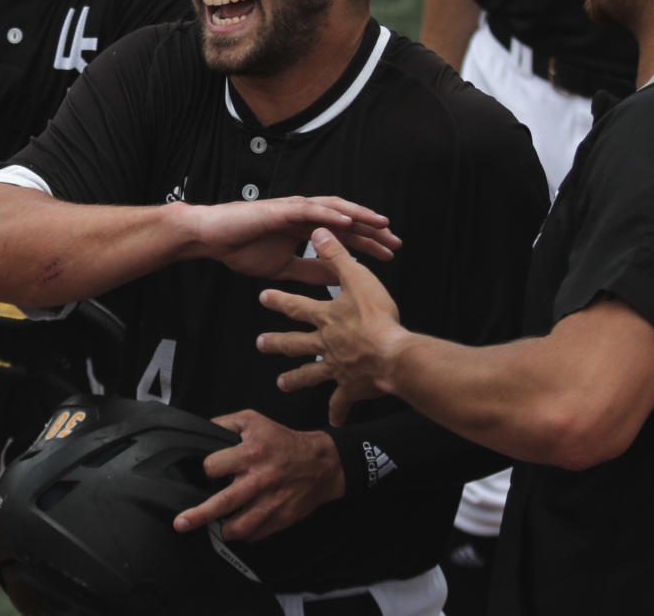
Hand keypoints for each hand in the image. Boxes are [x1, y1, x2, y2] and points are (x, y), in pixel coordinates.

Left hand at [172, 409, 343, 539]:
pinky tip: (239, 526)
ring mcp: (270, 503)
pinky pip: (254, 535)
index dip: (207, 469)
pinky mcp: (280, 519)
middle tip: (180, 523)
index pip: (213, 467)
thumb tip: (202, 432)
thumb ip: (225, 424)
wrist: (321, 464)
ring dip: (223, 529)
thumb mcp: (254, 420)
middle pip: (223, 503)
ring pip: (239, 528)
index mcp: (251, 453)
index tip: (208, 471)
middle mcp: (260, 480)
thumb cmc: (283, 441)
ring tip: (215, 527)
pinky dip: (244, 534)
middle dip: (198, 515)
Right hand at [188, 195, 398, 283]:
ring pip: (335, 209)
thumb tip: (335, 278)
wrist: (213, 239)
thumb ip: (310, 270)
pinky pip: (311, 209)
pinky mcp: (282, 209)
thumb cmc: (243, 248)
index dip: (368, 243)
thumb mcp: (285, 268)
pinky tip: (349, 218)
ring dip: (359, 216)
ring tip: (381, 224)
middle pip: (347, 221)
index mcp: (307, 229)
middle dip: (372, 231)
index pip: (345, 235)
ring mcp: (295, 209)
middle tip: (396, 242)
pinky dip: (331, 213)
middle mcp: (305, 216)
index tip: (389, 254)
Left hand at [258, 227, 407, 425]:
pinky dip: (338, 411)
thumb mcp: (357, 278)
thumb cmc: (378, 317)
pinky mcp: (351, 386)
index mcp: (326, 317)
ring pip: (311, 374)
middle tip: (260, 343)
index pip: (297, 306)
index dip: (279, 300)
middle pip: (296, 343)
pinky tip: (334, 421)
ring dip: (296, 378)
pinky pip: (341, 401)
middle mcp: (326, 344)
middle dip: (278, 342)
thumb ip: (337, 255)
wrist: (393, 355)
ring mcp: (337, 367)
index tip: (262, 296)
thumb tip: (318, 231)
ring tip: (281, 384)